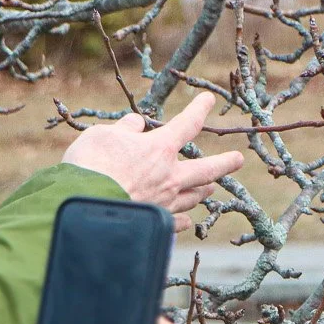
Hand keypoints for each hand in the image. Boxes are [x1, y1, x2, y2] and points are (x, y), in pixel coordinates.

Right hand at [61, 92, 244, 231]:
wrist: (85, 207)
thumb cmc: (89, 165)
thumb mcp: (102, 135)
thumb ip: (124, 129)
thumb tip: (137, 123)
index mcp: (160, 148)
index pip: (186, 124)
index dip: (199, 110)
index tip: (209, 101)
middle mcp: (170, 175)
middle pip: (206, 168)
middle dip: (225, 162)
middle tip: (239, 159)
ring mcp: (166, 202)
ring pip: (193, 196)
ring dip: (203, 190)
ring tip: (211, 189)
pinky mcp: (156, 222)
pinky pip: (177, 221)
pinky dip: (183, 220)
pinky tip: (188, 221)